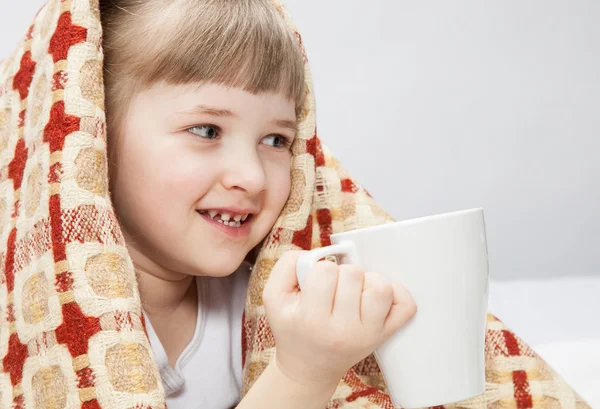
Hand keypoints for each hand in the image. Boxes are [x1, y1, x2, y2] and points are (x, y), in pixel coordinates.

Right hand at [262, 251, 416, 387]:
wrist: (308, 368)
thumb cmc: (292, 327)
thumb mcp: (274, 296)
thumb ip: (288, 264)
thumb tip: (318, 252)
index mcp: (311, 319)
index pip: (325, 271)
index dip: (320, 270)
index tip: (315, 285)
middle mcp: (342, 330)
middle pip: (353, 274)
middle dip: (341, 274)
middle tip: (333, 290)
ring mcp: (367, 334)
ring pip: (381, 288)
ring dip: (368, 281)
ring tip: (355, 291)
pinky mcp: (383, 336)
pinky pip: (405, 307)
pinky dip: (398, 294)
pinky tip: (376, 297)